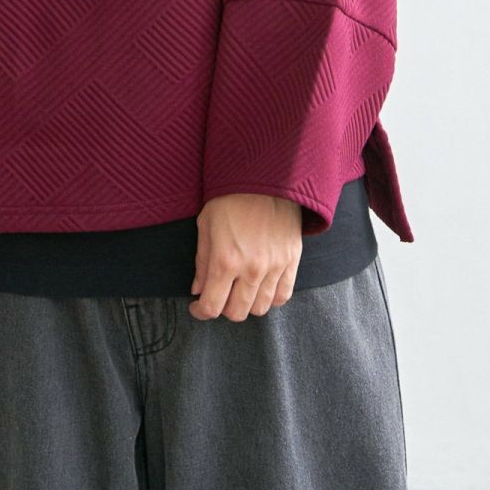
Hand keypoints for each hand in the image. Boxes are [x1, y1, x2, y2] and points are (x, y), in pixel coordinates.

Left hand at [188, 193, 301, 321]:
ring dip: (247, 304)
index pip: (212, 307)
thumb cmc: (230, 197)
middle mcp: (251, 269)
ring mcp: (275, 267)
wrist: (265, 176)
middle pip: (237, 313)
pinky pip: (283, 296)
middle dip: (223, 308)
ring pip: (260, 309)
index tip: (197, 306)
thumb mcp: (206, 225)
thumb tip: (198, 290)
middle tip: (219, 294)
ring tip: (240, 290)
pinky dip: (270, 298)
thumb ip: (202, 262)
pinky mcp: (292, 261)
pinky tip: (260, 287)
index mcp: (225, 260)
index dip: (201, 311)